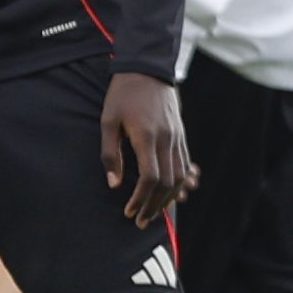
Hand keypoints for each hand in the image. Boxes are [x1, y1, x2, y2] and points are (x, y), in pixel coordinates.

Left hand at [101, 71, 196, 225]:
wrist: (148, 71)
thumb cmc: (122, 96)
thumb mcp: (107, 121)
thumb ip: (110, 153)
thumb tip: (113, 185)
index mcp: (147, 137)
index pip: (150, 178)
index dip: (140, 199)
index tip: (128, 212)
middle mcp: (168, 140)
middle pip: (167, 183)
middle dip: (154, 206)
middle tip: (140, 221)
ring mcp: (178, 138)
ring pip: (179, 177)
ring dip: (167, 199)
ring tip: (152, 213)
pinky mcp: (182, 136)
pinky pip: (184, 166)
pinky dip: (178, 184)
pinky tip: (167, 195)